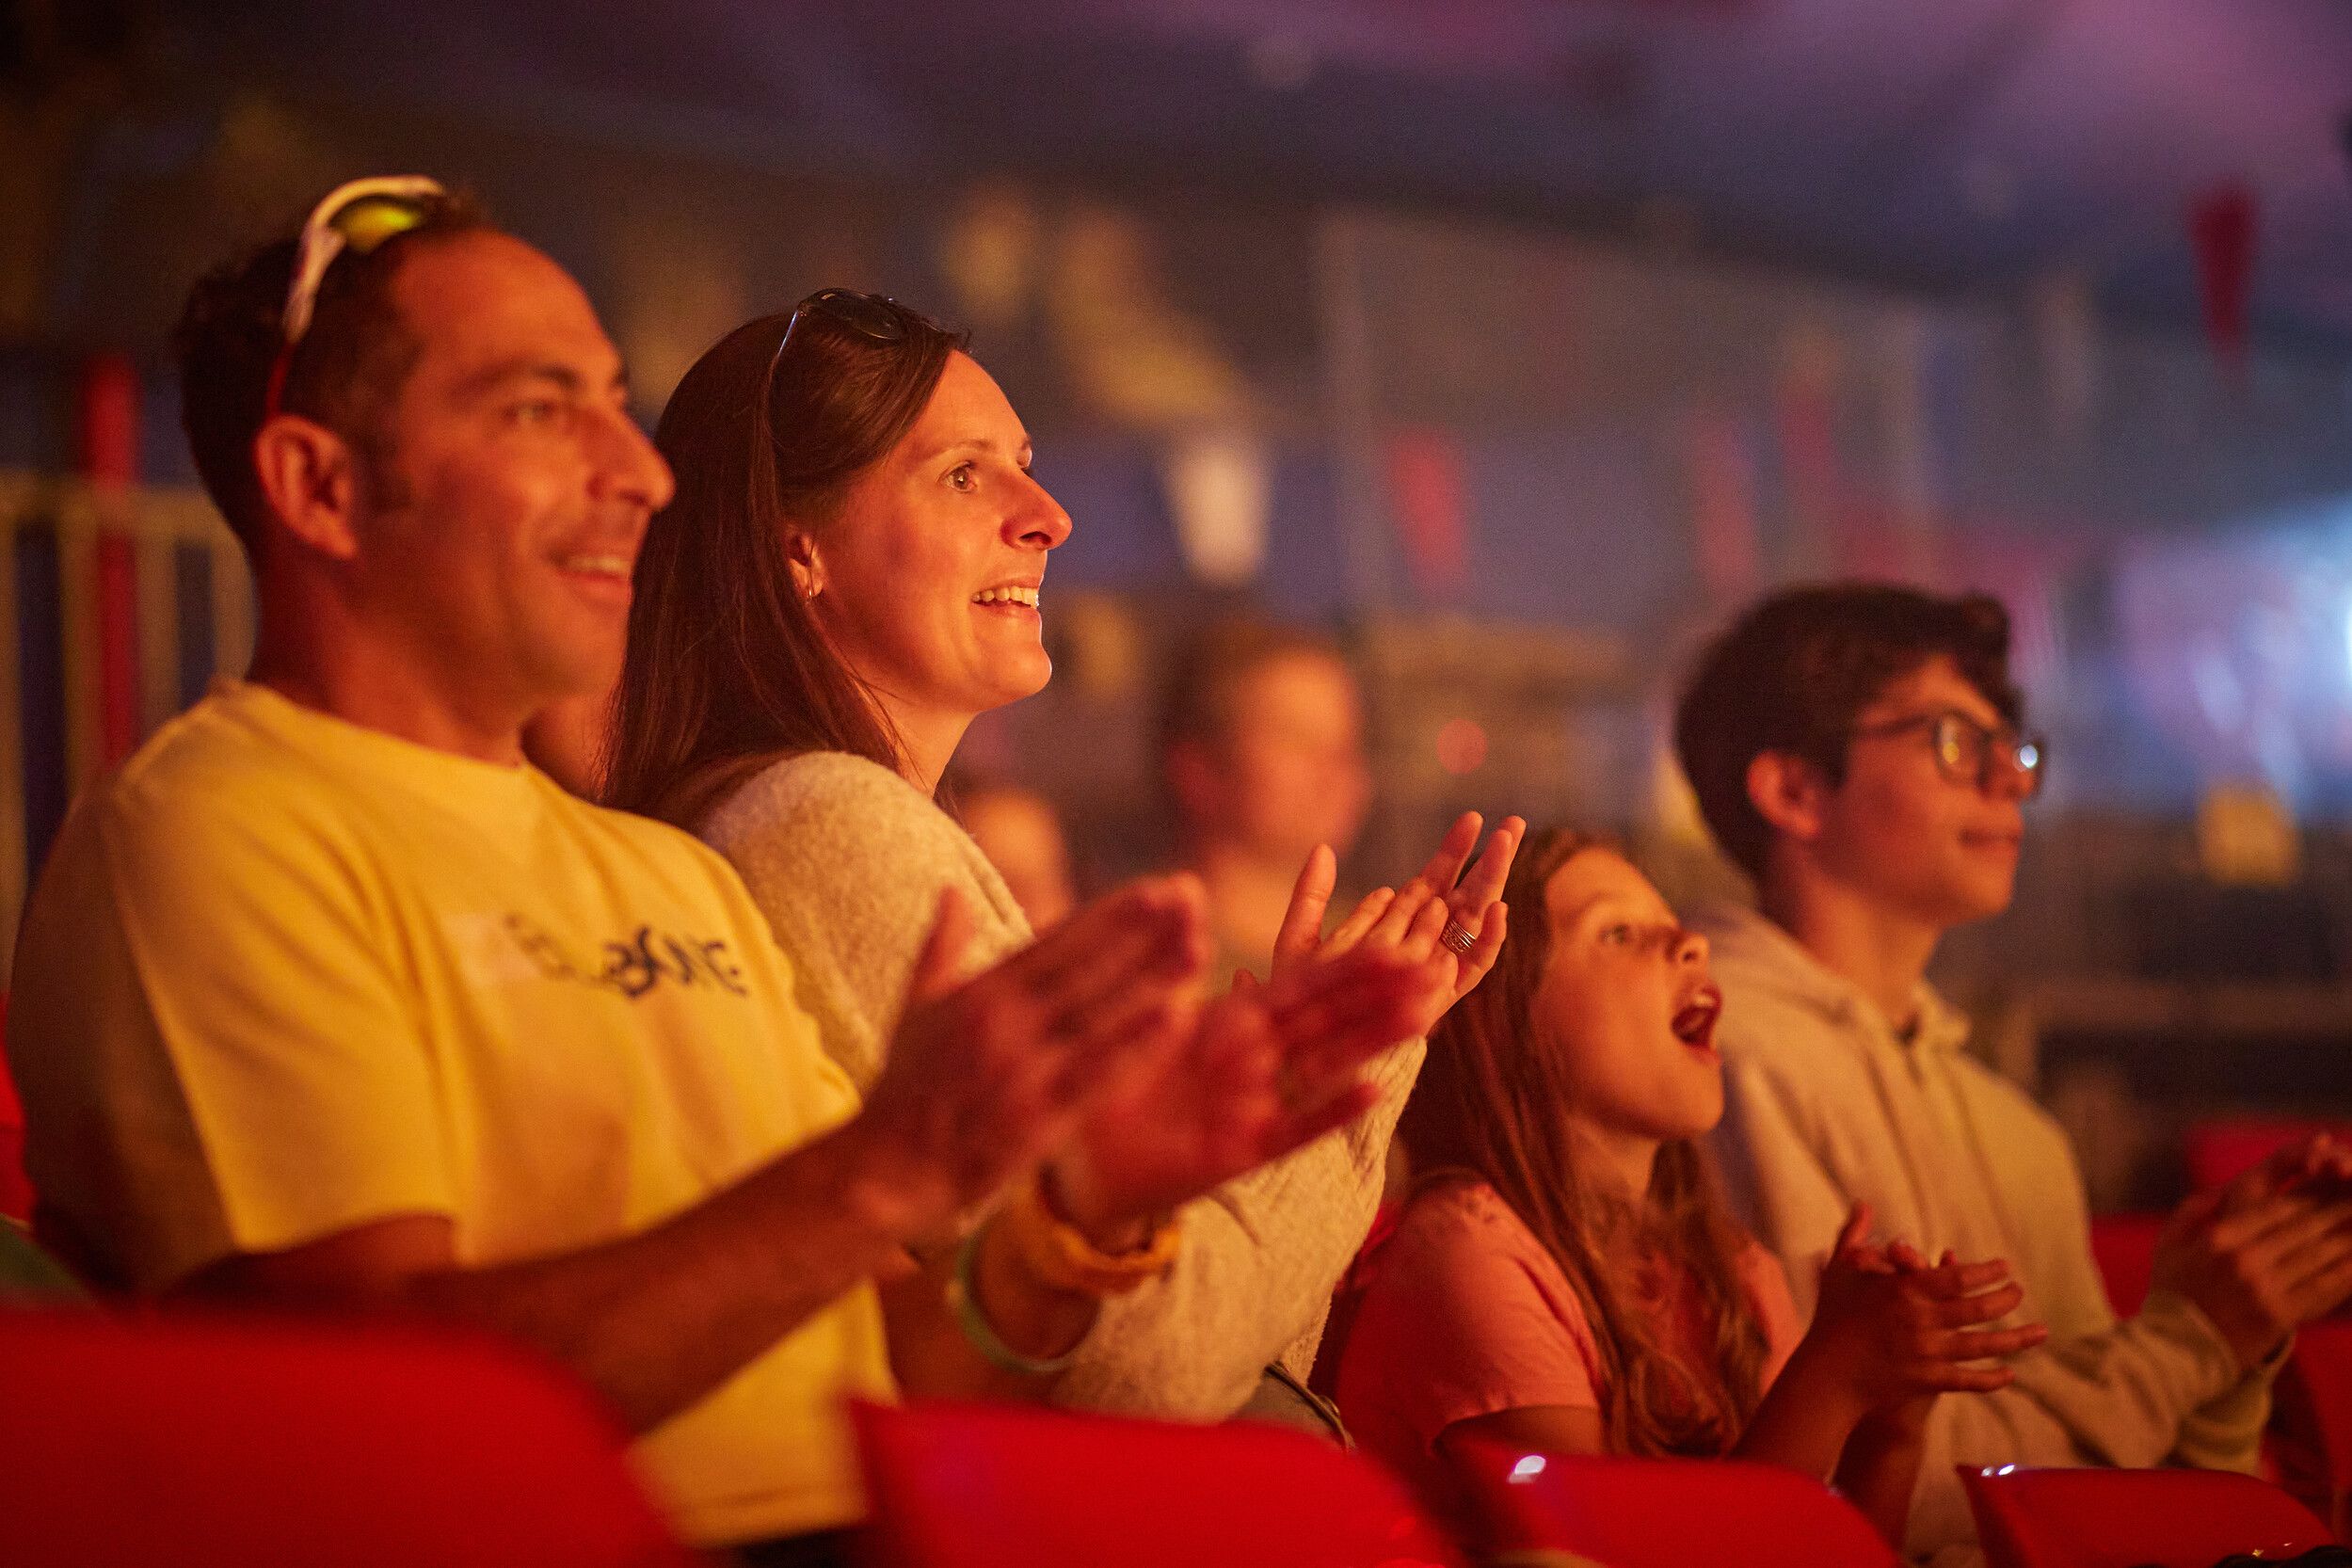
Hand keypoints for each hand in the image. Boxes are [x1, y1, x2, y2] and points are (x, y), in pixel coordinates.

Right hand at [846, 879, 1204, 1240]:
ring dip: (1154, 978)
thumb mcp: (913, 1008)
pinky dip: (1137, 1045)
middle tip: (1193, 899)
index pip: (1057, 941)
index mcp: (980, 993)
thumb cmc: (903, 1090)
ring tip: (1200, 947)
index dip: (1111, 914)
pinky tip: (1175, 1018)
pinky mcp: (1038, 1119)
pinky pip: (1098, 1074)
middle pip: (1088, 968)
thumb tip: (952, 892)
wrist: (884, 1172)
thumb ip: (940, 947)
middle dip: (1144, 931)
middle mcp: (1004, 1023)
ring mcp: (1023, 1070)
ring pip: (1101, 1015)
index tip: (1156, 888)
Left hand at [1048, 943, 1444, 1241]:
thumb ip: (1170, 968)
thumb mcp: (1140, 1018)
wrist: (1078, 1161)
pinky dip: (1332, 1109)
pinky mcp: (1242, 1150)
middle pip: (1326, 1019)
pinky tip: (1374, 1089)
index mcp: (1228, 1023)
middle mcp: (1249, 1060)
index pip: (1299, 986)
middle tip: (1435, 965)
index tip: (1395, 940)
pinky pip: (1296, 1127)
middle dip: (1379, 994)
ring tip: (1425, 1012)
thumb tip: (1188, 903)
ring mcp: (1251, 1104)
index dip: (1346, 965)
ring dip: (1374, 1040)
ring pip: (1324, 1065)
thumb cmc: (1103, 1084)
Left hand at [1271, 811, 1523, 1037]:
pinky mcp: (1441, 997)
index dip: (1454, 849)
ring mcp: (1436, 970)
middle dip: (1490, 860)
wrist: (1305, 1060)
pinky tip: (1498, 910)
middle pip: (1465, 895)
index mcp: (1397, 927)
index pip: (1434, 880)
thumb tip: (1323, 847)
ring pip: (1474, 923)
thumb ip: (1309, 896)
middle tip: (1514, 823)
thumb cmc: (1300, 1002)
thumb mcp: (1297, 940)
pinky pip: (1473, 969)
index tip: (1471, 817)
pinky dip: (1488, 941)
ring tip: (1509, 851)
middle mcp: (1424, 946)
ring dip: (1494, 886)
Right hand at [1797, 1205, 2047, 1426]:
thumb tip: (1862, 1203)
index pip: (1959, 1277)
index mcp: (1904, 1291)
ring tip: (2040, 1331)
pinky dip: (1993, 1378)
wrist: (1826, 1374)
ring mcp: (1928, 1354)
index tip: (2005, 1268)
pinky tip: (2011, 1373)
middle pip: (1979, 1309)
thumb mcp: (1840, 1271)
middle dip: (2006, 1300)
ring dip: (2016, 1339)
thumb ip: (1855, 1236)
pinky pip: (1971, 1380)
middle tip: (2019, 1292)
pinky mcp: (1928, 1381)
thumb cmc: (1831, 1318)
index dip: (1987, 1272)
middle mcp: (1922, 1321)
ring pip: (1984, 1346)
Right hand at [2152, 1138, 2351, 1371]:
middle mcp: (2246, 1259)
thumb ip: (2192, 1211)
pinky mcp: (2281, 1316)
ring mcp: (2266, 1289)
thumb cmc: (2173, 1296)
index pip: (2278, 1210)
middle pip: (2305, 1228)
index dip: (2311, 1198)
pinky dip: (2345, 1274)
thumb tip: (2223, 1190)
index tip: (2331, 1190)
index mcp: (2220, 1237)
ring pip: (2320, 1256)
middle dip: (2337, 1212)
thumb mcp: (2168, 1245)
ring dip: (2348, 1240)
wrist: (2176, 1351)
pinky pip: (2323, 1289)